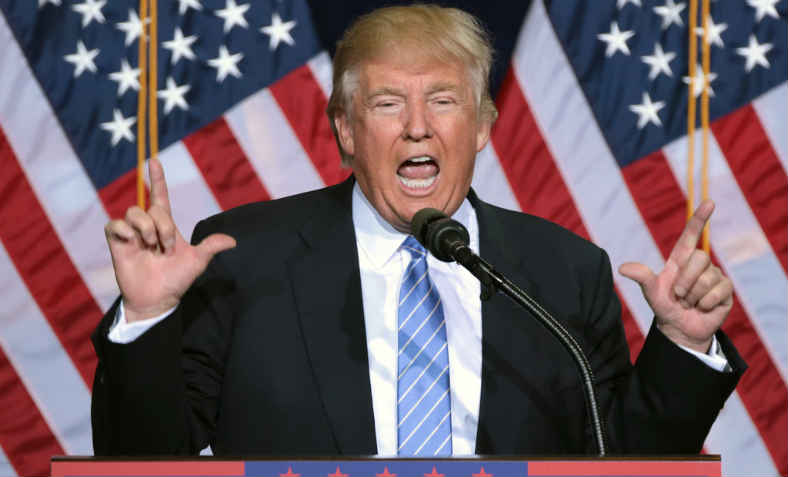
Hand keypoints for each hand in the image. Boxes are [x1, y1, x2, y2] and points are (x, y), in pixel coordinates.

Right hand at [104, 158, 235, 322]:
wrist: (158, 299)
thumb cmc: (176, 279)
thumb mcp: (197, 261)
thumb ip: (211, 247)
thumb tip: (234, 241)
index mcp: (165, 225)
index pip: (160, 195)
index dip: (157, 178)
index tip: (154, 160)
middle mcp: (147, 225)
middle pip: (152, 207)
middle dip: (163, 227)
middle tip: (165, 248)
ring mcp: (131, 234)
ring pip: (134, 212)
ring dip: (146, 228)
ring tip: (151, 247)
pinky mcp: (117, 243)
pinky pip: (114, 224)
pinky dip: (124, 230)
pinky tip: (133, 242)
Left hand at [618, 200, 732, 352]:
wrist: (679, 329)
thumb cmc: (664, 306)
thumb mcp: (651, 292)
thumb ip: (641, 277)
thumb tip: (621, 268)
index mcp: (681, 259)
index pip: (692, 234)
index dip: (700, 218)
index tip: (710, 202)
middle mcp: (700, 265)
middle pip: (700, 258)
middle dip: (686, 280)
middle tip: (678, 296)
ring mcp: (715, 276)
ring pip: (708, 277)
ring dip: (694, 295)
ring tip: (689, 303)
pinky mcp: (726, 291)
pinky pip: (718, 291)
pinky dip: (706, 303)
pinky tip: (702, 308)